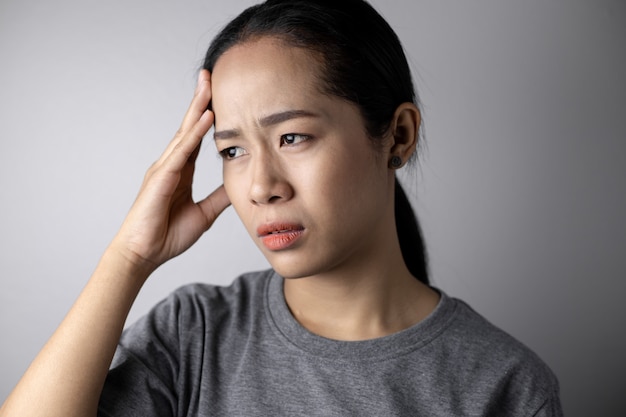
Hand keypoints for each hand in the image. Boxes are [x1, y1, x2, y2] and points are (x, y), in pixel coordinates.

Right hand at [110, 70, 229, 274]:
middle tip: (211, 75)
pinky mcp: (161, 178)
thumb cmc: (167, 235)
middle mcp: (171, 165)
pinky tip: (206, 118)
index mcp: (181, 172)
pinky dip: (194, 134)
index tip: (221, 96)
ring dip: (198, 108)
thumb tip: (238, 185)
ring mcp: (164, 169)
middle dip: (200, 100)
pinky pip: (181, 152)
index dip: (208, 117)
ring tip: (209, 84)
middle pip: (189, 126)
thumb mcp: (205, 213)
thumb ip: (219, 197)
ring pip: (184, 132)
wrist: (143, 254)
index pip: (197, 137)